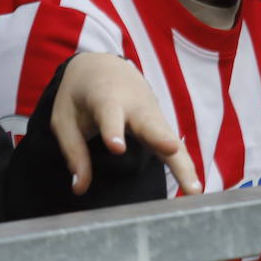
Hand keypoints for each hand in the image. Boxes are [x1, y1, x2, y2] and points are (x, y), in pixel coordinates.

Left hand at [52, 53, 202, 196]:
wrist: (104, 68)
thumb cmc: (81, 96)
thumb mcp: (64, 118)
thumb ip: (73, 152)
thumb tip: (79, 187)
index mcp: (105, 98)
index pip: (110, 114)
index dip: (113, 129)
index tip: (116, 148)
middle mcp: (135, 105)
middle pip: (151, 124)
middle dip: (161, 137)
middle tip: (171, 149)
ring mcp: (153, 116)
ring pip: (171, 141)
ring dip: (183, 165)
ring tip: (195, 192)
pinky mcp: (161, 128)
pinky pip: (175, 150)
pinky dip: (186, 169)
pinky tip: (195, 192)